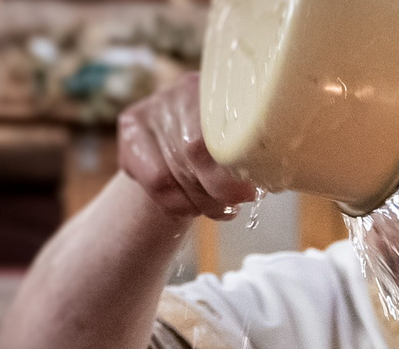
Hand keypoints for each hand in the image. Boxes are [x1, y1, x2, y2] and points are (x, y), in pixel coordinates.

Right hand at [116, 75, 258, 220]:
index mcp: (222, 89)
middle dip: (218, 191)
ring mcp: (154, 106)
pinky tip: (191, 207)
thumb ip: (252, 155)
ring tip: (217, 209)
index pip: (223, 129)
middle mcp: (183, 89)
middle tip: (232, 205)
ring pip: (175, 173)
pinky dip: (178, 204)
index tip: (248, 192)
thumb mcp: (244, 148)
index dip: (235, 165)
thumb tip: (268, 178)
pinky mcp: (130, 127)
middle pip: (196, 152)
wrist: (179, 154)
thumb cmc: (223, 153)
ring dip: (201, 203)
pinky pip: (156, 182)